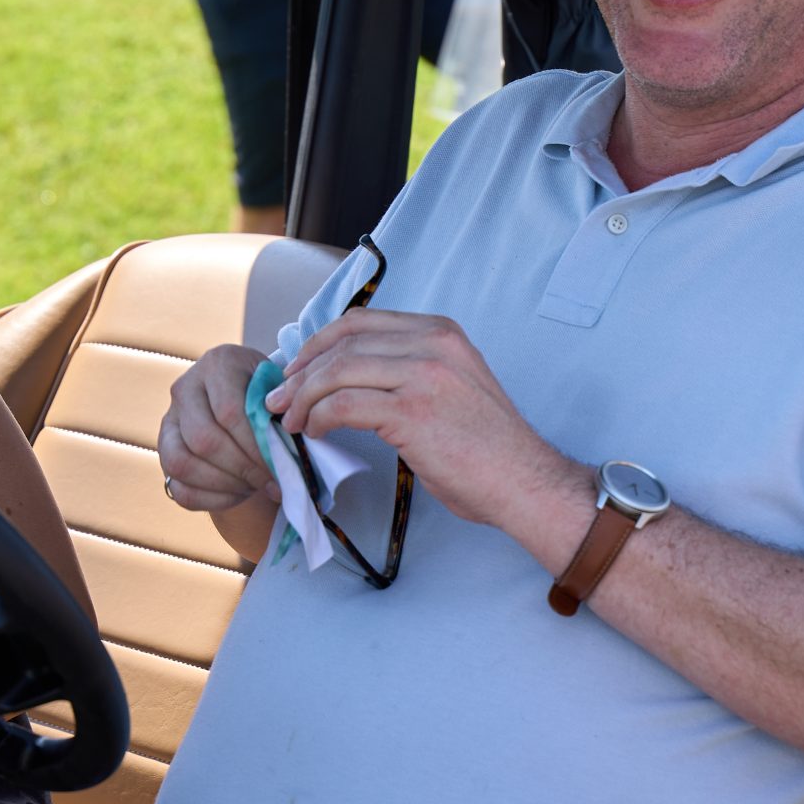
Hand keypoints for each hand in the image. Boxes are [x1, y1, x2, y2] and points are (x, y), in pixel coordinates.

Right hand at [158, 343, 271, 509]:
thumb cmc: (268, 395)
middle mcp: (185, 387)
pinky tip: (238, 493)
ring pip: (182, 463)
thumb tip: (285, 455)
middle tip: (270, 481)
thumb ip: (284, 414)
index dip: (255, 446)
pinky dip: (211, 499)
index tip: (281, 466)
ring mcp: (169, 420)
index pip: (230, 412)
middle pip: (203, 439)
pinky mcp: (164, 450)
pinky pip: (179, 488)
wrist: (244, 397)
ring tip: (254, 486)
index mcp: (218, 364)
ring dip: (224, 484)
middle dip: (242, 468)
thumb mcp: (279, 392)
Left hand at [268, 310, 563, 529]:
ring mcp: (422, 374)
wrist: (523, 481)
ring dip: (304, 396)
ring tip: (290, 419)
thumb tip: (352, 382)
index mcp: (441, 332)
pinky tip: (315, 432)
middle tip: (280, 397)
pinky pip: (344, 404)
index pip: (362, 322)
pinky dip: (319, 417)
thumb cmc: (488, 448)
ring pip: (338, 371)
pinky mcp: (411, 411)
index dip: (320, 343)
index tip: (298, 368)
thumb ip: (409, 372)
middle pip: (344, 344)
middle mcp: (432, 344)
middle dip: (302, 371)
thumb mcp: (453, 387)